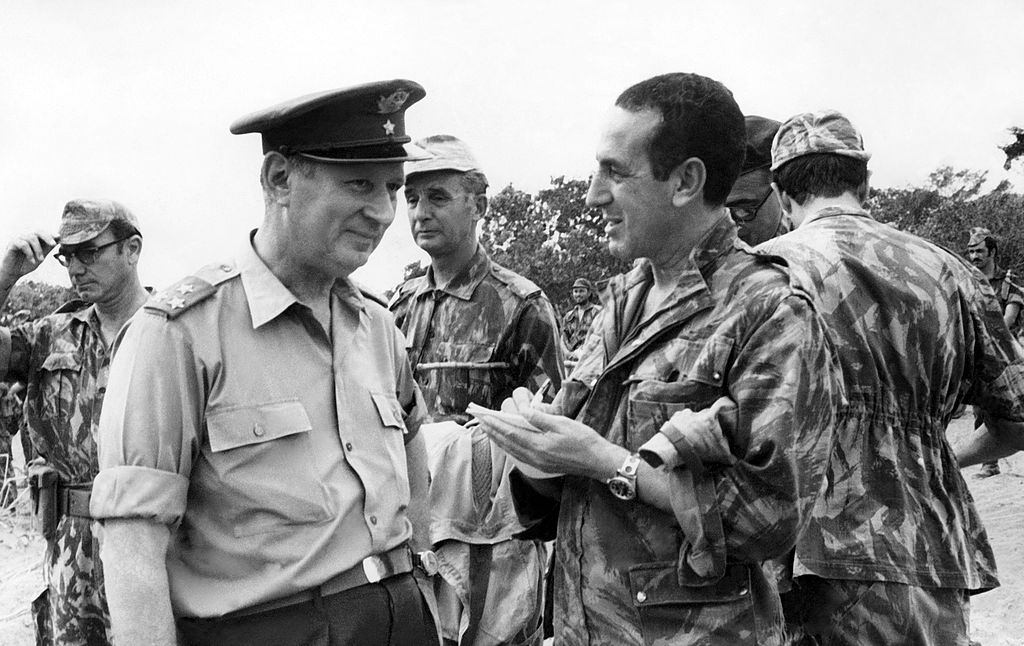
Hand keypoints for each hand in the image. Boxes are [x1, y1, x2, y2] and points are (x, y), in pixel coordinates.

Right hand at [1, 232, 58, 283]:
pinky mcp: (11, 244)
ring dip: (38, 250)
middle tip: (53, 245)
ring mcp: (18, 239)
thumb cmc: (27, 263)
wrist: (13, 273)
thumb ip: (48, 248)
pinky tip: (32, 260)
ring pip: (31, 238)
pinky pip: (23, 244)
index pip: (42, 232)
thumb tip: (59, 239)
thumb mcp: (41, 256)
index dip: (51, 234)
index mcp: (32, 238)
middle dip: (47, 237)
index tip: (59, 237)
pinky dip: (30, 253)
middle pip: (37, 231)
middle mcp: (25, 236)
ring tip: (41, 260)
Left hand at [479, 388, 621, 479]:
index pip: (510, 432)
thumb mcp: (563, 424)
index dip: (495, 423)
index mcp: (539, 445)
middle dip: (492, 430)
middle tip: (479, 420)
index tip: (484, 415)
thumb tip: (523, 410)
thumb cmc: (583, 440)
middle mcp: (534, 457)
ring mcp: (537, 463)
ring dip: (498, 439)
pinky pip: (518, 455)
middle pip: (507, 442)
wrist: (597, 462)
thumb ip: (540, 418)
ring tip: (488, 428)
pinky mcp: (541, 465)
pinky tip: (505, 441)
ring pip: (511, 450)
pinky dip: (508, 446)